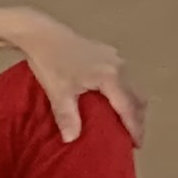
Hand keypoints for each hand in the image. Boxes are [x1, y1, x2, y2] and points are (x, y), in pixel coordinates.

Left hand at [0, 9, 143, 143]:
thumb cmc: (49, 61)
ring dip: (131, 103)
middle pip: (137, 97)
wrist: (40, 32)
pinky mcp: (108, 52)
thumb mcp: (57, 92)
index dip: (134, 127)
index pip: (128, 108)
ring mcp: (116, 57)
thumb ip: (67, 116)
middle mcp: (120, 67)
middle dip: (137, 117)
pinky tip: (112, 96)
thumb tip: (71, 140)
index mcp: (111, 77)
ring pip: (132, 86)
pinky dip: (123, 91)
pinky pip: (124, 76)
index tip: (137, 144)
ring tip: (123, 118)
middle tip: (132, 134)